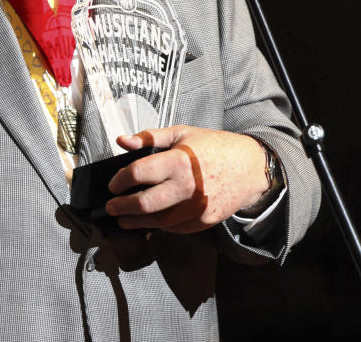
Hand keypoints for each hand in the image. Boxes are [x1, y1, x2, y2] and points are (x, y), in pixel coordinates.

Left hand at [105, 125, 268, 233]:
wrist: (249, 168)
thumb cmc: (213, 147)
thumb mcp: (181, 134)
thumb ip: (149, 138)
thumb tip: (122, 141)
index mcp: (179, 161)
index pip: (138, 173)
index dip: (120, 180)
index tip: (113, 184)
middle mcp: (187, 187)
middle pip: (144, 203)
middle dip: (122, 207)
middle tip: (111, 207)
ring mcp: (196, 207)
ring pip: (158, 221)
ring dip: (136, 222)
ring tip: (124, 220)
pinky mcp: (204, 221)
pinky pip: (175, 227)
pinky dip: (160, 225)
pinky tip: (150, 221)